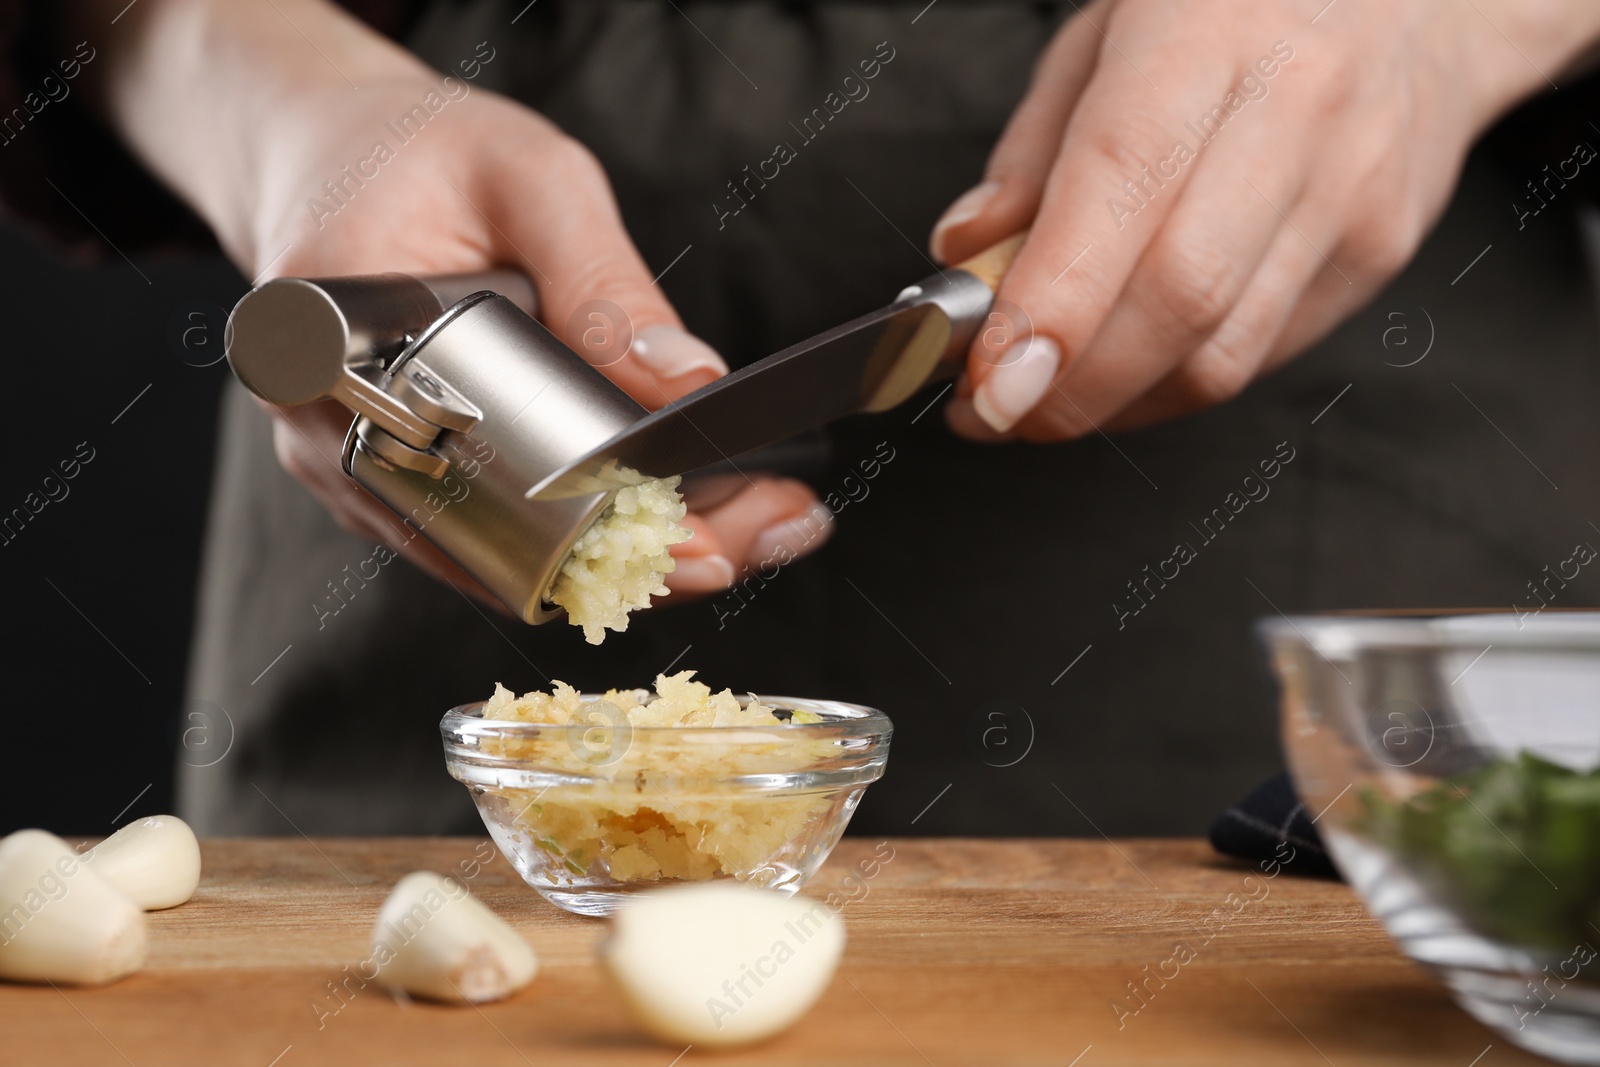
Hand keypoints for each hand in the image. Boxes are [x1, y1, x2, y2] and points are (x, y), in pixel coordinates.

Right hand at [80, 0, 830, 605]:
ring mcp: (360, 470)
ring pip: (507, 561)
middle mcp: (336, 435)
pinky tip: (684, 509)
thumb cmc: (422, 151)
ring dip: (635, 556)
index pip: (487, 481)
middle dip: (653, 559)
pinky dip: (591, 533)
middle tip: (774, 528)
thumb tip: (687, 386)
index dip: (608, 531)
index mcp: (341, 350)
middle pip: (506, 549)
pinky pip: (497, 536)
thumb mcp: (531, 181)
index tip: (715, 543)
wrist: (334, 151)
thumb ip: (605, 284)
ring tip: (755, 520)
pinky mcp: (393, 482)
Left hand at [931, 0, 1599, 440]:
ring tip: (1044, 398)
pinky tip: (1126, 368)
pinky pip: (1259, 356)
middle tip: (990, 410)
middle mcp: (1296, 111)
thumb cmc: (1239, 6)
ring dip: (1114, 405)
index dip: (1052, 306)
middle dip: (1070, 387)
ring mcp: (1352, 191)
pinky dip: (1172, 383)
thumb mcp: (1108, 30)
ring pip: (1222, 355)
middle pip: (1180, 297)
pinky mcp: (1380, 252)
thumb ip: (1033, 150)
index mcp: (1207, 35)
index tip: (986, 377)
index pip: (1123, 188)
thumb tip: (966, 254)